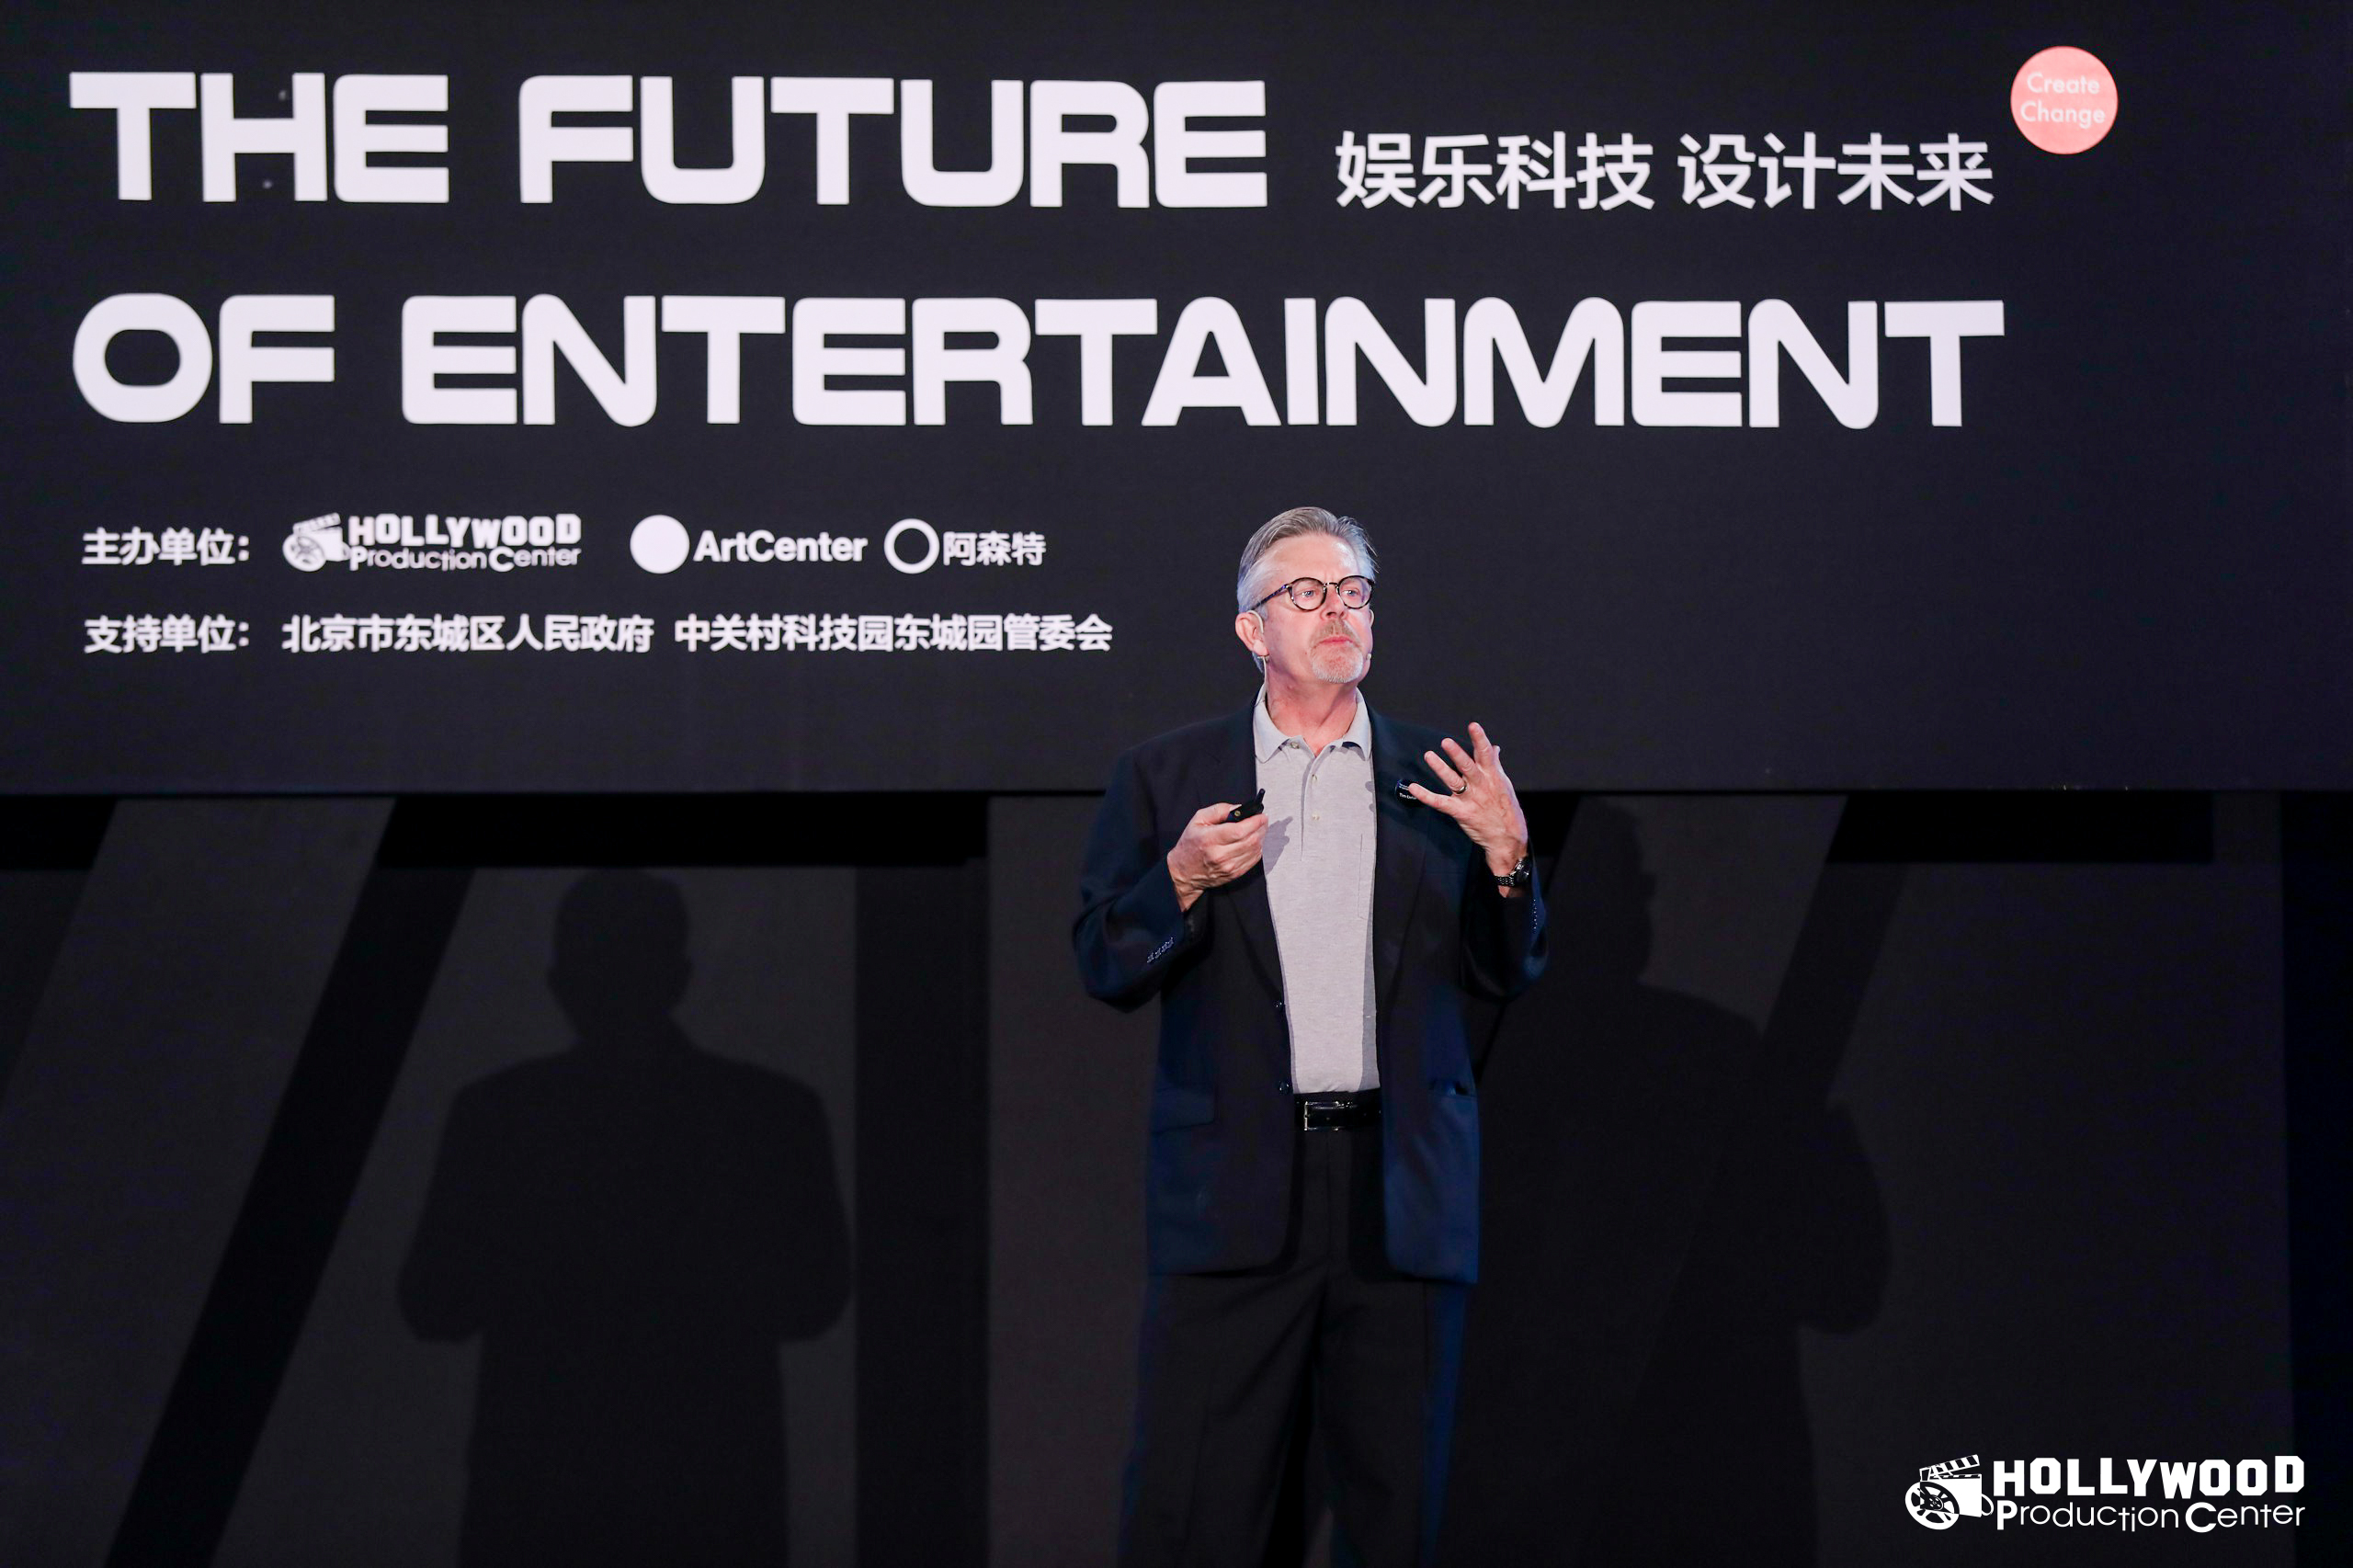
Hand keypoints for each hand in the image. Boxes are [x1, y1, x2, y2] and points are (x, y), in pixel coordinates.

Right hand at [1167, 800, 1270, 910]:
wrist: (1184, 872)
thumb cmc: (1190, 844)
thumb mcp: (1198, 820)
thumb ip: (1219, 810)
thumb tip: (1239, 808)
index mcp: (1209, 839)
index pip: (1239, 831)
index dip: (1254, 822)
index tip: (1261, 815)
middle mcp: (1220, 855)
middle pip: (1251, 840)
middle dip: (1261, 827)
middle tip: (1262, 820)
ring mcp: (1228, 867)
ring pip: (1255, 850)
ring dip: (1261, 837)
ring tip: (1258, 829)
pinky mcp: (1234, 874)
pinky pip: (1253, 860)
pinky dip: (1257, 849)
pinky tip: (1253, 842)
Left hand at [1404, 721, 1530, 887]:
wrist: (1508, 838)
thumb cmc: (1506, 809)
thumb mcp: (1504, 784)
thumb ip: (1495, 765)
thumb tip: (1494, 748)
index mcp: (1493, 776)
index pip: (1486, 754)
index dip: (1479, 739)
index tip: (1473, 725)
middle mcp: (1481, 785)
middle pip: (1468, 767)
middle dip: (1458, 754)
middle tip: (1446, 742)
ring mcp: (1470, 799)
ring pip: (1453, 781)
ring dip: (1440, 768)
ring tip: (1429, 755)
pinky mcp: (1461, 813)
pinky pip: (1440, 802)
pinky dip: (1426, 795)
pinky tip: (1414, 787)